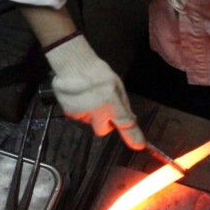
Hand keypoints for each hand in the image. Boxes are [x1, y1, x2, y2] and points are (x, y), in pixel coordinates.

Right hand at [44, 34, 145, 148]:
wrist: (72, 65)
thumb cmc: (97, 72)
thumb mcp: (117, 85)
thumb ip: (123, 104)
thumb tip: (130, 119)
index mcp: (111, 103)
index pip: (125, 124)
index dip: (133, 137)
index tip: (139, 145)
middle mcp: (97, 113)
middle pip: (103, 130)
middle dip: (105, 123)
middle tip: (103, 108)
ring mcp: (82, 115)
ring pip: (90, 122)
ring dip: (91, 114)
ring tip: (88, 97)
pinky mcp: (70, 114)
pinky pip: (78, 117)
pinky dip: (80, 110)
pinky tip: (79, 97)